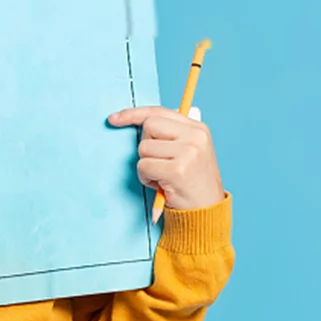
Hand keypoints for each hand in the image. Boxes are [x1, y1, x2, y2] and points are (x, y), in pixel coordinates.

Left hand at [106, 105, 223, 211]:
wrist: (206, 209)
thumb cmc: (191, 182)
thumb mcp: (190, 151)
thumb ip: (172, 135)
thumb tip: (141, 121)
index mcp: (198, 128)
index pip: (160, 112)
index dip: (134, 114)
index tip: (114, 118)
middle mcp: (195, 136)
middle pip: (149, 126)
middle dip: (146, 146)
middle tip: (159, 162)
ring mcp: (188, 152)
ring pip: (144, 148)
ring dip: (146, 166)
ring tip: (161, 176)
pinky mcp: (177, 170)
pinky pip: (144, 166)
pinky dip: (146, 178)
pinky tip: (160, 185)